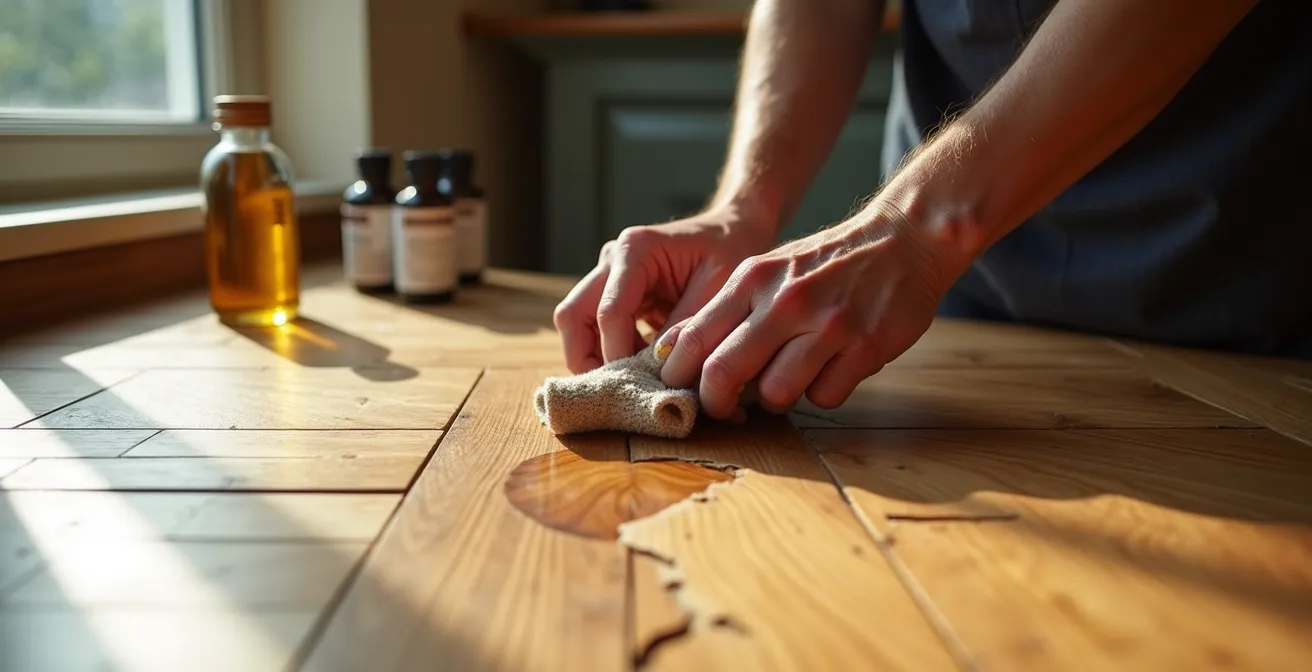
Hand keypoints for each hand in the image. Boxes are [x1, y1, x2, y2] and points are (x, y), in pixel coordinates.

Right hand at [552, 208, 775, 373]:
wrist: (734, 230)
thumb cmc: (731, 251)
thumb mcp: (718, 288)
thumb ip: (686, 327)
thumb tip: (660, 370)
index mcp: (636, 250)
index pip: (608, 312)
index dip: (618, 354)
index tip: (640, 386)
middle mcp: (613, 259)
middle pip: (572, 316)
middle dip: (587, 359)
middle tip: (617, 392)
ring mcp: (609, 275)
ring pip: (575, 324)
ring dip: (595, 358)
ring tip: (633, 382)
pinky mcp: (614, 292)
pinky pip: (595, 329)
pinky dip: (611, 353)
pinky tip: (642, 369)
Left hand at [656, 206, 976, 419]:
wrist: (904, 238)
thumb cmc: (826, 263)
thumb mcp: (769, 270)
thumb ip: (727, 309)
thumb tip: (673, 353)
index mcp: (753, 278)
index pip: (693, 339)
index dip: (679, 376)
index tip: (683, 390)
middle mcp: (785, 300)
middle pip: (723, 373)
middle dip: (716, 402)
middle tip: (725, 408)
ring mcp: (827, 325)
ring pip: (775, 394)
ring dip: (778, 397)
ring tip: (792, 376)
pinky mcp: (864, 347)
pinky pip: (824, 397)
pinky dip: (824, 391)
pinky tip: (833, 367)